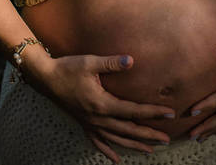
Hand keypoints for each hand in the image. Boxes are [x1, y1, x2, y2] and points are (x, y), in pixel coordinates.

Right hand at [26, 53, 174, 163]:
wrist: (45, 78)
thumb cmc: (68, 68)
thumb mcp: (90, 62)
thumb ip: (111, 63)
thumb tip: (131, 60)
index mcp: (102, 104)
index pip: (133, 111)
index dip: (153, 112)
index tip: (170, 114)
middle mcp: (97, 118)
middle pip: (128, 130)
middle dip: (149, 135)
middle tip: (167, 139)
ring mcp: (89, 123)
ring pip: (116, 139)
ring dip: (133, 145)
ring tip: (150, 150)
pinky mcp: (83, 123)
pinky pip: (97, 142)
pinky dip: (107, 151)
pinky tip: (116, 159)